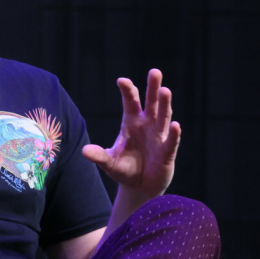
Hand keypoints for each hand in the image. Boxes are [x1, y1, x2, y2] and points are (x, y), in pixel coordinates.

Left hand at [83, 69, 180, 199]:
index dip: (127, 91)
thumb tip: (84, 151)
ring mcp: (159, 137)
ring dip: (164, 104)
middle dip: (153, 88)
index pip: (130, 102)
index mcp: (132, 122)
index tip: (121, 80)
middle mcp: (147, 125)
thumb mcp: (109, 163)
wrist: (140, 186)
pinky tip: (175, 125)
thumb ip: (99, 156)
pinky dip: (173, 134)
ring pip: (163, 117)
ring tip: (165, 90)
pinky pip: (171, 141)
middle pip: (151, 103)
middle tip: (154, 72)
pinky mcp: (167, 152)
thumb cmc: (125, 169)